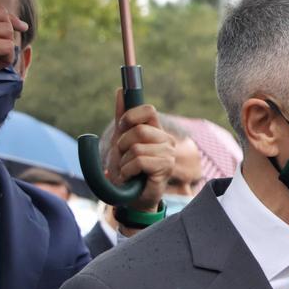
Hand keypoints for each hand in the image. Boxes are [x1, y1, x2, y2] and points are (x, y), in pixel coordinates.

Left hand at [104, 88, 174, 215]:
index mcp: (156, 131)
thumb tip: (120, 90)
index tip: (122, 126)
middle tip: (124, 157)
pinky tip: (132, 177)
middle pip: (138, 130)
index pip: (148, 110)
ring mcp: (168, 154)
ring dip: (124, 162)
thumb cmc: (128, 170)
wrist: (131, 198)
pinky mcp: (166, 168)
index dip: (131, 115)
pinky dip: (127, 171)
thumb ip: (122, 117)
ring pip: (136, 147)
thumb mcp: (120, 141)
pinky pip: (139, 161)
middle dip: (123, 144)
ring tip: (129, 171)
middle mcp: (165, 140)